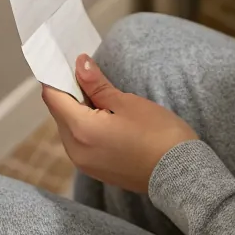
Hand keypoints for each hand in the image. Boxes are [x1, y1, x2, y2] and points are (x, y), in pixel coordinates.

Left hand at [42, 54, 197, 191]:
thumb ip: (97, 84)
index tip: (64, 59)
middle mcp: (75, 151)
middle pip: (60, 113)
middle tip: (83, 69)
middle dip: (67, 90)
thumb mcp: (127, 102)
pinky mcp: (96, 169)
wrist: (181, 175)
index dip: (55, 76)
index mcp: (81, 131)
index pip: (53, 98)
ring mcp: (85, 164)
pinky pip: (80, 141)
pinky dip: (84, 123)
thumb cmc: (158, 134)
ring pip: (69, 127)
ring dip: (77, 108)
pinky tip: (102, 112)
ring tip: (96, 89)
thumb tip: (80, 64)